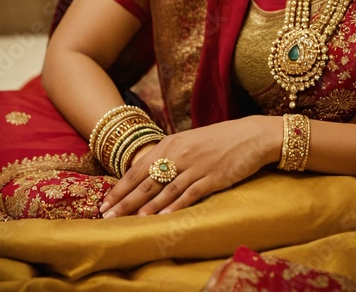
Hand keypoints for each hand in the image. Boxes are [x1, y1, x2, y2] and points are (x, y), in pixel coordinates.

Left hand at [99, 115, 282, 217]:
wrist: (251, 135)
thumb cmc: (219, 138)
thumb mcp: (189, 141)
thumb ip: (169, 155)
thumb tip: (149, 171)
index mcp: (170, 144)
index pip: (137, 168)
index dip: (120, 187)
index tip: (104, 202)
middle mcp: (179, 154)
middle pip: (146, 182)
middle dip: (125, 201)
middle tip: (107, 216)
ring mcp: (196, 167)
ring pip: (165, 190)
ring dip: (146, 207)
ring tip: (129, 220)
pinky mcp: (213, 178)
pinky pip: (190, 194)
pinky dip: (175, 207)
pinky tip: (163, 217)